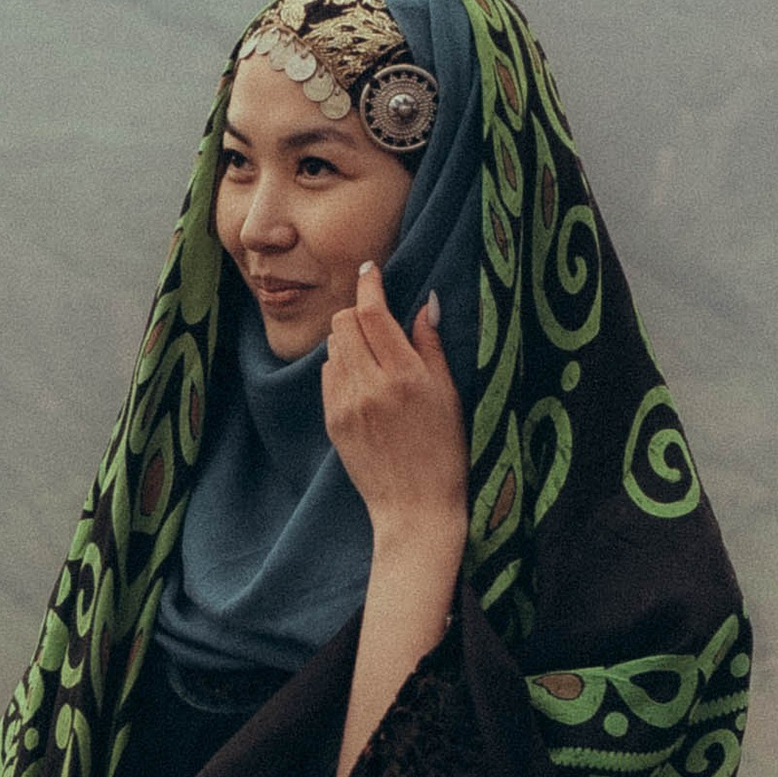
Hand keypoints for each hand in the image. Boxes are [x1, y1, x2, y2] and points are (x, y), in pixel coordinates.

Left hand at [321, 260, 467, 546]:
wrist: (415, 508)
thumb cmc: (445, 452)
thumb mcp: (449, 396)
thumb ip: (431, 346)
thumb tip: (425, 303)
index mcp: (405, 375)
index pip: (374, 311)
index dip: (370, 282)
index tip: (370, 268)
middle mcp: (370, 386)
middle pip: (345, 321)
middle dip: (359, 311)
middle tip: (379, 320)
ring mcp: (346, 404)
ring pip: (334, 346)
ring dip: (350, 339)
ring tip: (375, 355)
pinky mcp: (333, 421)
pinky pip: (328, 375)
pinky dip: (342, 367)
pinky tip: (364, 382)